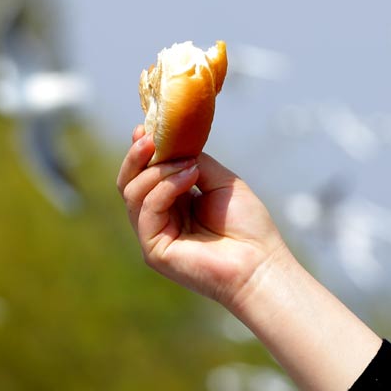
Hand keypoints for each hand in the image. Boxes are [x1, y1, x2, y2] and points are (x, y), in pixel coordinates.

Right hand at [117, 126, 292, 313]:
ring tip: (189, 163)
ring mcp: (154, 236)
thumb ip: (194, 161)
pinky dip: (165, 188)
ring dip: (158, 170)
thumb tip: (173, 144)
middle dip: (137, 157)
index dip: (142, 151)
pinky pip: (147, 211)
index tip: (145, 127)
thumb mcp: (220, 181)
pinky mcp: (154, 250)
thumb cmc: (247, 226)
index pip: (145, 175)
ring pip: (133, 194)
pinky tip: (190, 176)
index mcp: (173, 203)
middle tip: (149, 136)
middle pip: (129, 183)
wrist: (260, 263)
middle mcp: (159, 219)